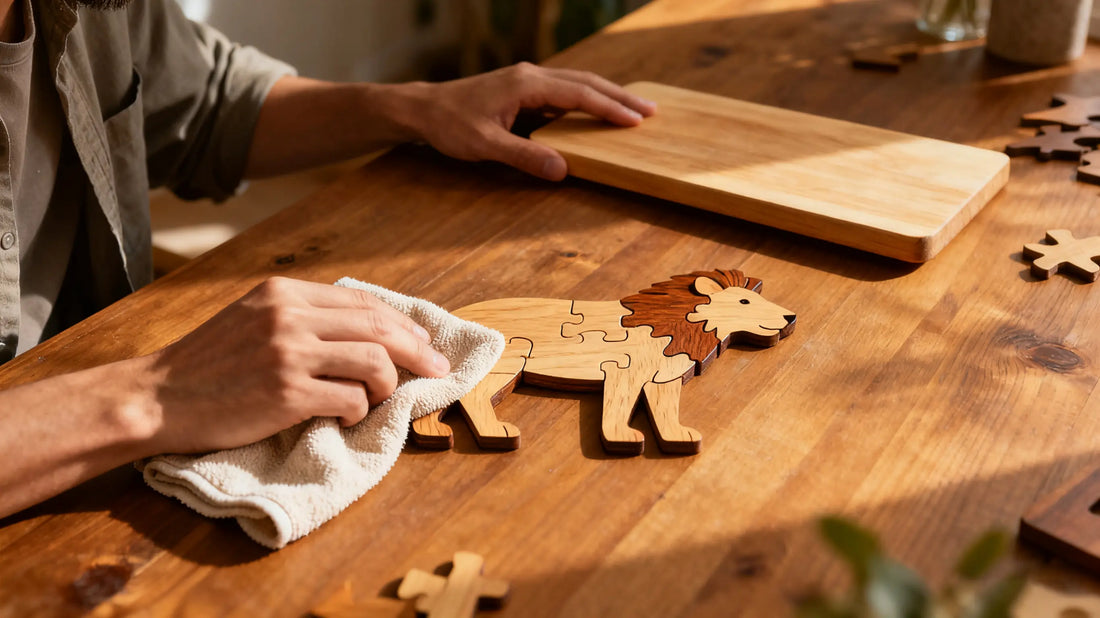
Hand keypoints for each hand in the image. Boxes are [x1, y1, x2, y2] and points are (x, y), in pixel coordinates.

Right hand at [145, 277, 449, 452]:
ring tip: (378, 399)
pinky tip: (346, 418)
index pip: (363, 301)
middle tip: (438, 368)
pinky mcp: (287, 393)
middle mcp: (290, 316)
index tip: (424, 341)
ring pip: (374, 360)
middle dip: (418, 349)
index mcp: (284, 292)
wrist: (157, 398)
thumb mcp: (253, 318)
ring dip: (388, 384)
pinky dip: (359, 411)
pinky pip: (351, 399)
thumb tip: (365, 331)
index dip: (402, 322)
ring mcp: (289, 353)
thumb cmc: (207, 364)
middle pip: (378, 325)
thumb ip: (303, 316)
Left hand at [403, 62, 655, 180]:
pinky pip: (563, 91)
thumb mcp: (485, 145)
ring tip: (633, 109)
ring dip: (605, 96)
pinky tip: (596, 110)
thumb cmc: (450, 125)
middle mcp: (530, 76)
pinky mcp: (522, 89)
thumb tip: (562, 169)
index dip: (609, 108)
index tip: (636, 120)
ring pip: (576, 84)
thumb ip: (524, 156)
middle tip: (651, 110)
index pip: (579, 95)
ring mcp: (526, 80)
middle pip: (585, 82)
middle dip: (619, 97)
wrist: (423, 109)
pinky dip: (586, 99)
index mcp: (526, 84)